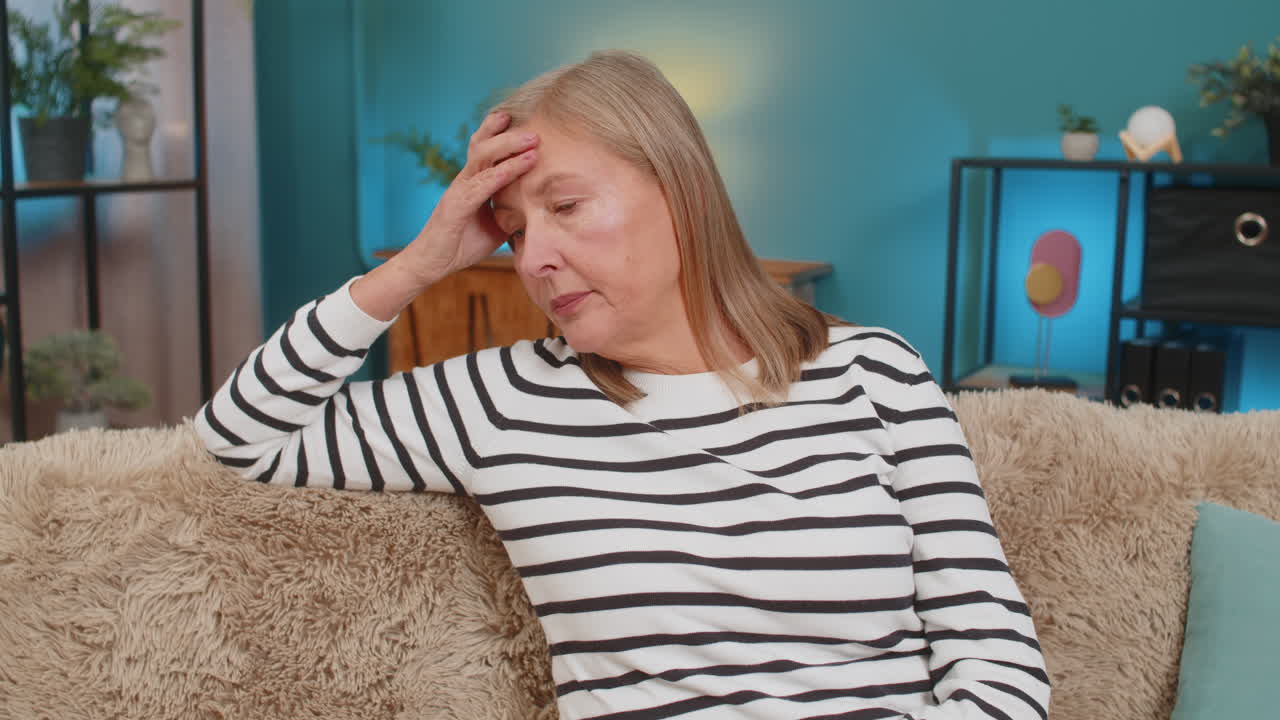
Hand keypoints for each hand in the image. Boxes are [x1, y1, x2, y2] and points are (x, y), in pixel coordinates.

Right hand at [394, 111, 538, 283]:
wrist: (432, 265)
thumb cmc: (462, 244)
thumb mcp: (495, 225)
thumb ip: (512, 212)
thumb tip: (541, 208)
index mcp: (473, 182)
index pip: (487, 150)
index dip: (504, 134)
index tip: (529, 123)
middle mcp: (464, 180)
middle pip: (484, 145)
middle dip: (509, 133)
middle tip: (535, 128)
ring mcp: (458, 191)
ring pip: (482, 158)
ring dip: (509, 147)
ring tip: (532, 140)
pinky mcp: (456, 206)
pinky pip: (481, 185)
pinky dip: (501, 173)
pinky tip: (519, 166)